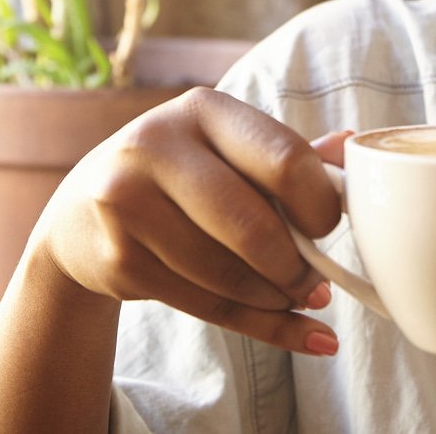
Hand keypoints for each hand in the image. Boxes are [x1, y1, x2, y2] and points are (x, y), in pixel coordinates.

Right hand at [31, 87, 347, 356]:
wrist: (81, 215)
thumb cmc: (179, 177)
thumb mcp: (226, 149)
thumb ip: (288, 153)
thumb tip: (355, 147)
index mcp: (203, 108)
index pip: (284, 159)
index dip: (320, 205)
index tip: (327, 227)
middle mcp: (156, 145)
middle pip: (253, 226)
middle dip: (297, 266)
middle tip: (318, 283)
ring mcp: (128, 202)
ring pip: (227, 273)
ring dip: (276, 300)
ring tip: (296, 299)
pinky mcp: (118, 258)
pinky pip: (204, 304)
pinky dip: (255, 324)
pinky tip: (288, 327)